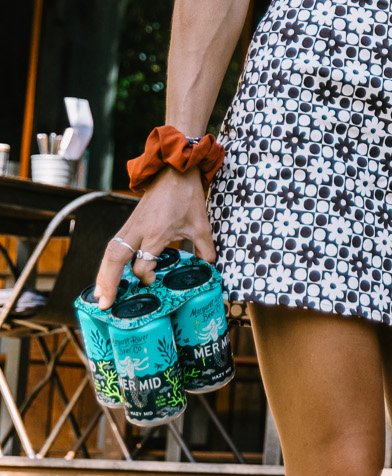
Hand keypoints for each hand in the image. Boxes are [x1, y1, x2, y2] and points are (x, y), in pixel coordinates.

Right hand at [93, 169, 214, 308]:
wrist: (175, 171)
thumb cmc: (187, 197)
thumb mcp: (201, 225)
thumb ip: (204, 248)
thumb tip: (209, 267)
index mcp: (156, 232)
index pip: (142, 263)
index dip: (146, 277)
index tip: (152, 282)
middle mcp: (138, 231)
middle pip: (116, 259)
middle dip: (108, 283)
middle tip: (104, 305)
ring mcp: (131, 226)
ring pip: (110, 252)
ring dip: (103, 274)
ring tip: (99, 295)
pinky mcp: (129, 223)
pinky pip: (113, 246)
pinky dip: (107, 262)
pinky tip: (105, 275)